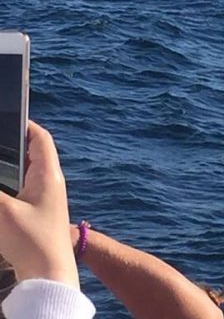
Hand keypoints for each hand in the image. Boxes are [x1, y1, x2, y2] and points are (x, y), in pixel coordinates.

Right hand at [0, 121, 78, 288]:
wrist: (50, 274)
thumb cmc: (33, 241)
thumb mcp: (3, 213)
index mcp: (48, 175)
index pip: (40, 138)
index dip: (25, 124)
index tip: (8, 117)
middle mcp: (49, 182)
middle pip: (32, 153)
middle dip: (12, 144)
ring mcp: (45, 198)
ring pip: (26, 171)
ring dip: (10, 164)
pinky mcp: (37, 213)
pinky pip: (22, 189)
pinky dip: (9, 183)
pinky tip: (0, 187)